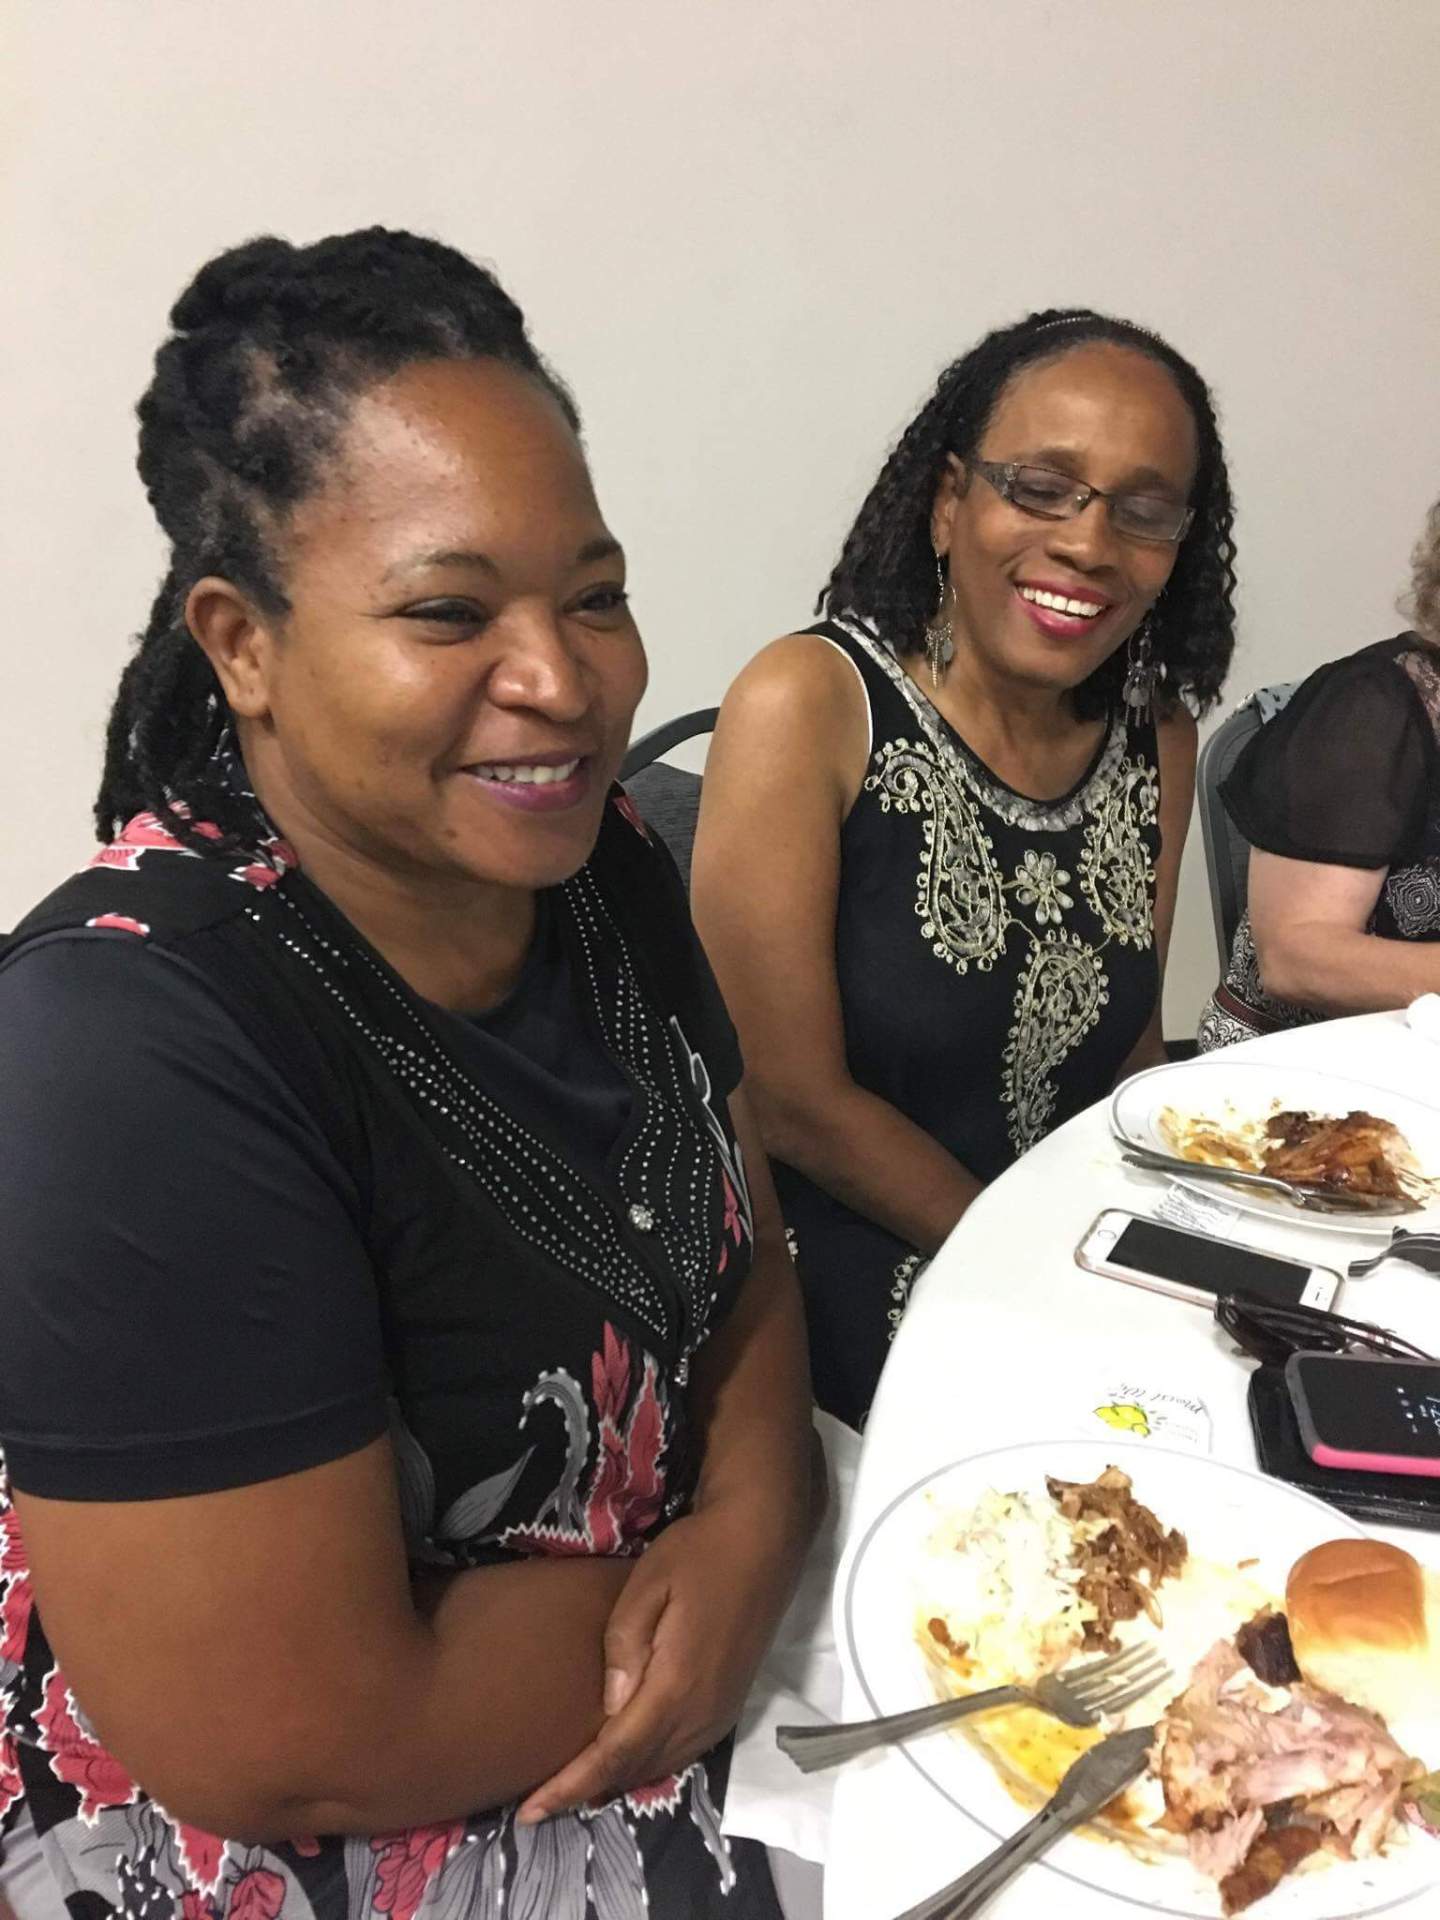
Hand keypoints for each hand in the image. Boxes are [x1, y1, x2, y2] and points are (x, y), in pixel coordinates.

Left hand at [515, 1502, 798, 1822]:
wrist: (762, 1539)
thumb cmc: (698, 1554)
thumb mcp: (648, 1584)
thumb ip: (625, 1644)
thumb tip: (609, 1707)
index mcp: (676, 1685)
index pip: (615, 1754)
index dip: (571, 1786)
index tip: (530, 1811)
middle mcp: (701, 1713)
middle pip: (636, 1770)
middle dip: (586, 1792)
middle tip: (538, 1803)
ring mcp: (720, 1713)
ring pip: (661, 1767)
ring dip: (617, 1782)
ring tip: (572, 1788)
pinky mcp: (730, 1705)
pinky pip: (683, 1753)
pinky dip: (647, 1766)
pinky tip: (624, 1760)